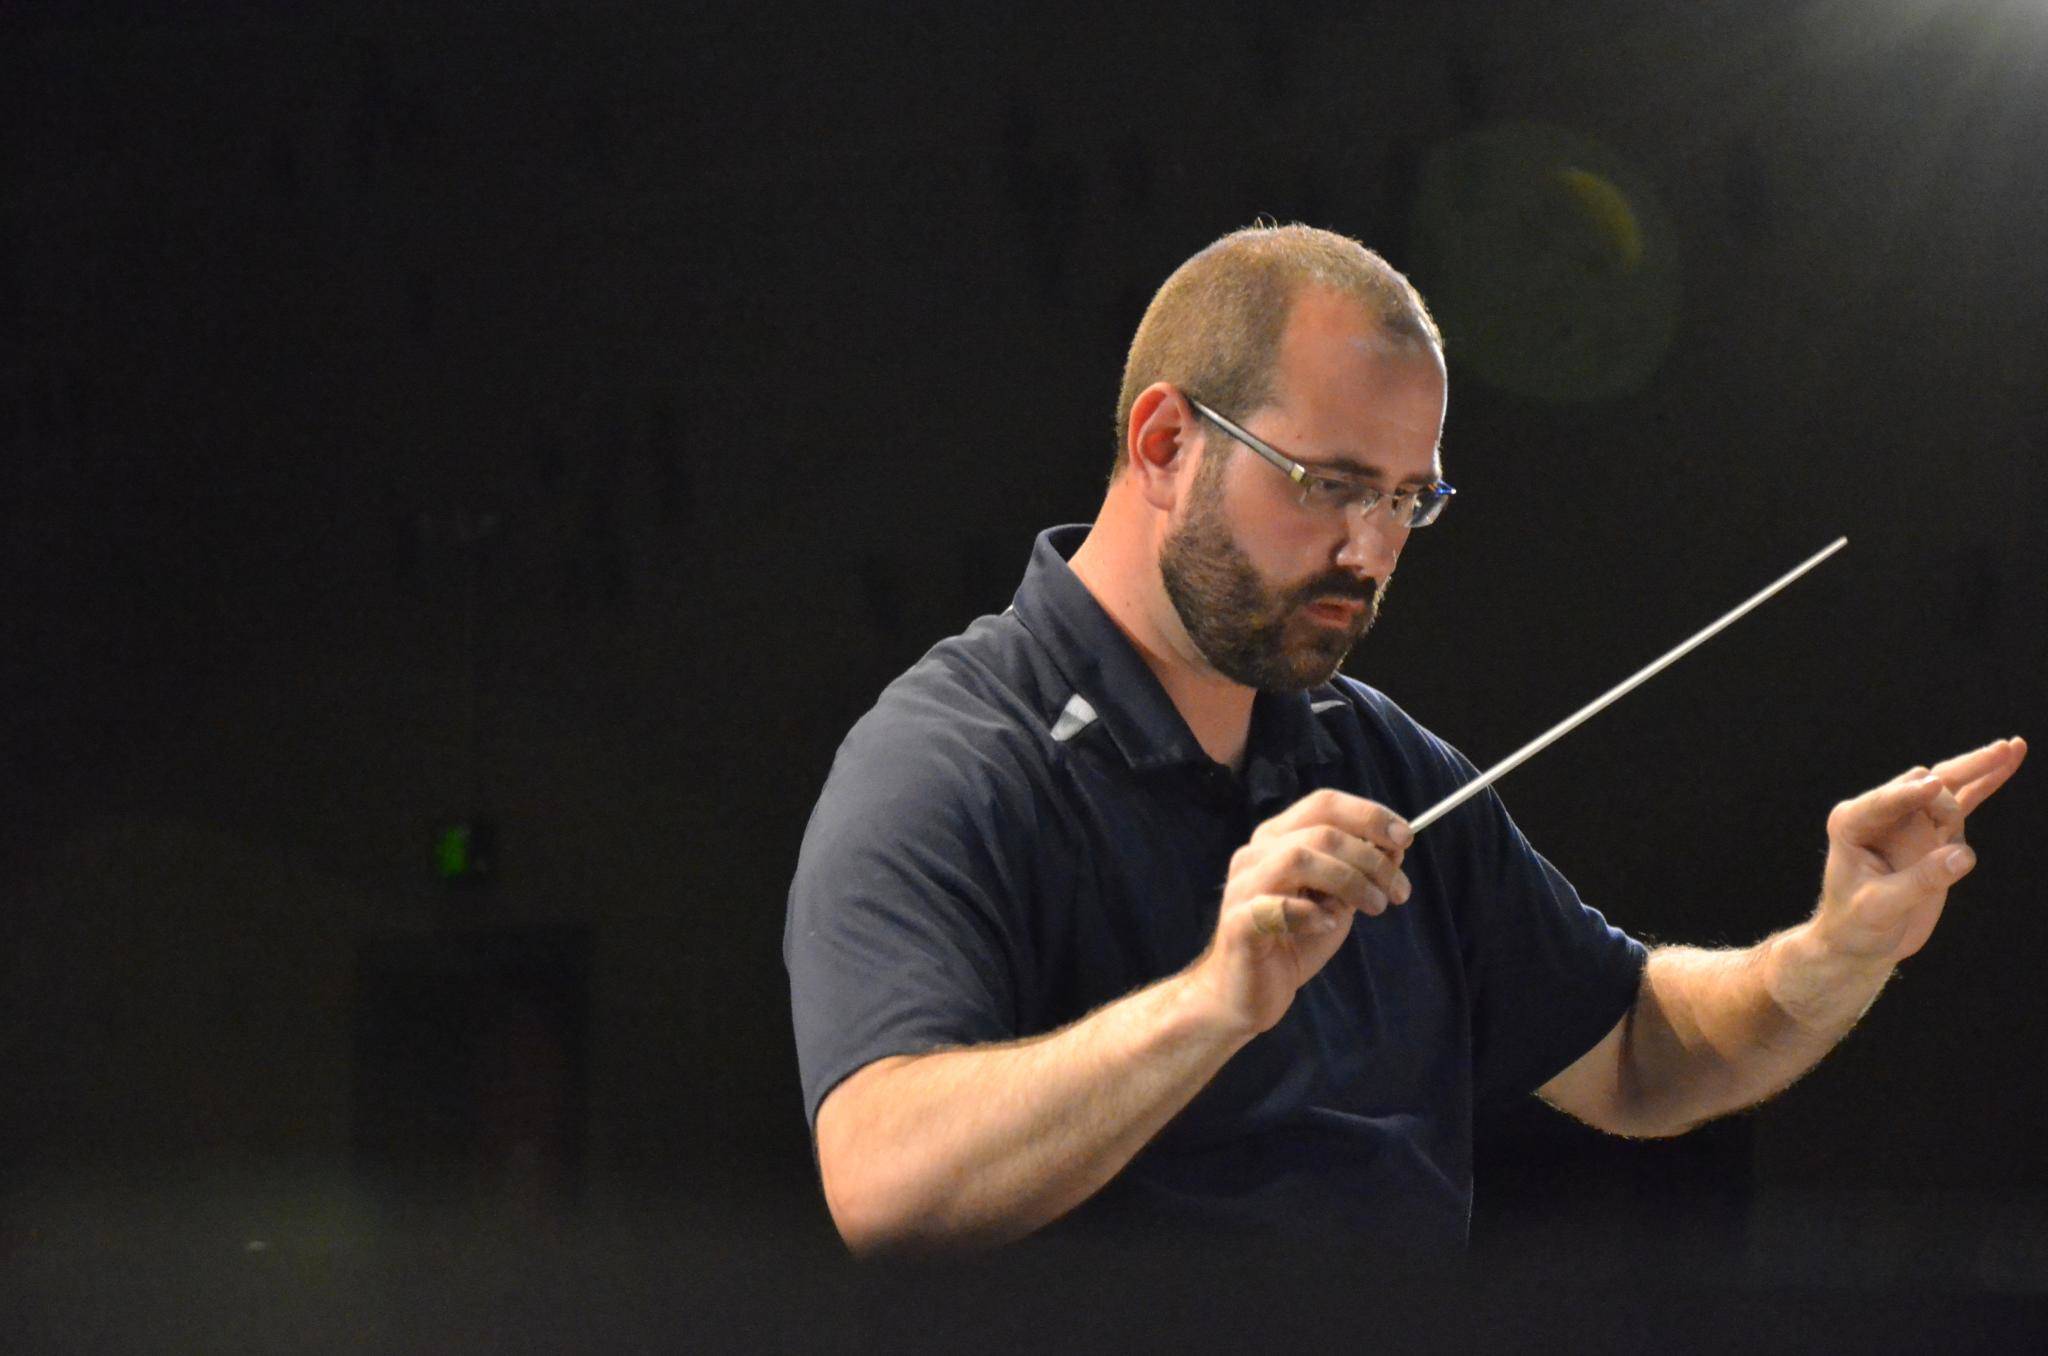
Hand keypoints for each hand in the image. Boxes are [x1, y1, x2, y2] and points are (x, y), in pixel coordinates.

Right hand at [1188, 788, 1412, 1035]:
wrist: (1248, 993)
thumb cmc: (1295, 940)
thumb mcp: (1339, 900)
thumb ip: (1361, 871)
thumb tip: (1396, 844)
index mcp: (1278, 838)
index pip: (1324, 805)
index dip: (1368, 816)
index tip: (1405, 837)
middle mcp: (1256, 853)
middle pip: (1321, 832)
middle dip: (1371, 859)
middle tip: (1398, 892)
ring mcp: (1243, 886)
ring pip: (1299, 858)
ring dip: (1350, 881)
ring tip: (1375, 907)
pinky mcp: (1238, 923)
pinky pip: (1276, 906)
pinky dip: (1311, 913)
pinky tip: (1326, 925)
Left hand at [1815, 737, 2026, 963]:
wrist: (1861, 941)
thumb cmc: (1856, 924)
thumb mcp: (1880, 908)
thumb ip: (1920, 881)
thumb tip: (1963, 856)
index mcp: (1852, 823)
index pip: (1884, 801)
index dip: (1910, 794)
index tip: (1933, 786)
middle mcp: (1882, 814)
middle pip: (1923, 784)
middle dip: (1950, 789)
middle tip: (1974, 787)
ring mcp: (1912, 820)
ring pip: (1950, 786)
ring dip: (1979, 767)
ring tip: (2011, 748)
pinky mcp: (1936, 832)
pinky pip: (1966, 801)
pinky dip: (1988, 781)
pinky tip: (2011, 757)